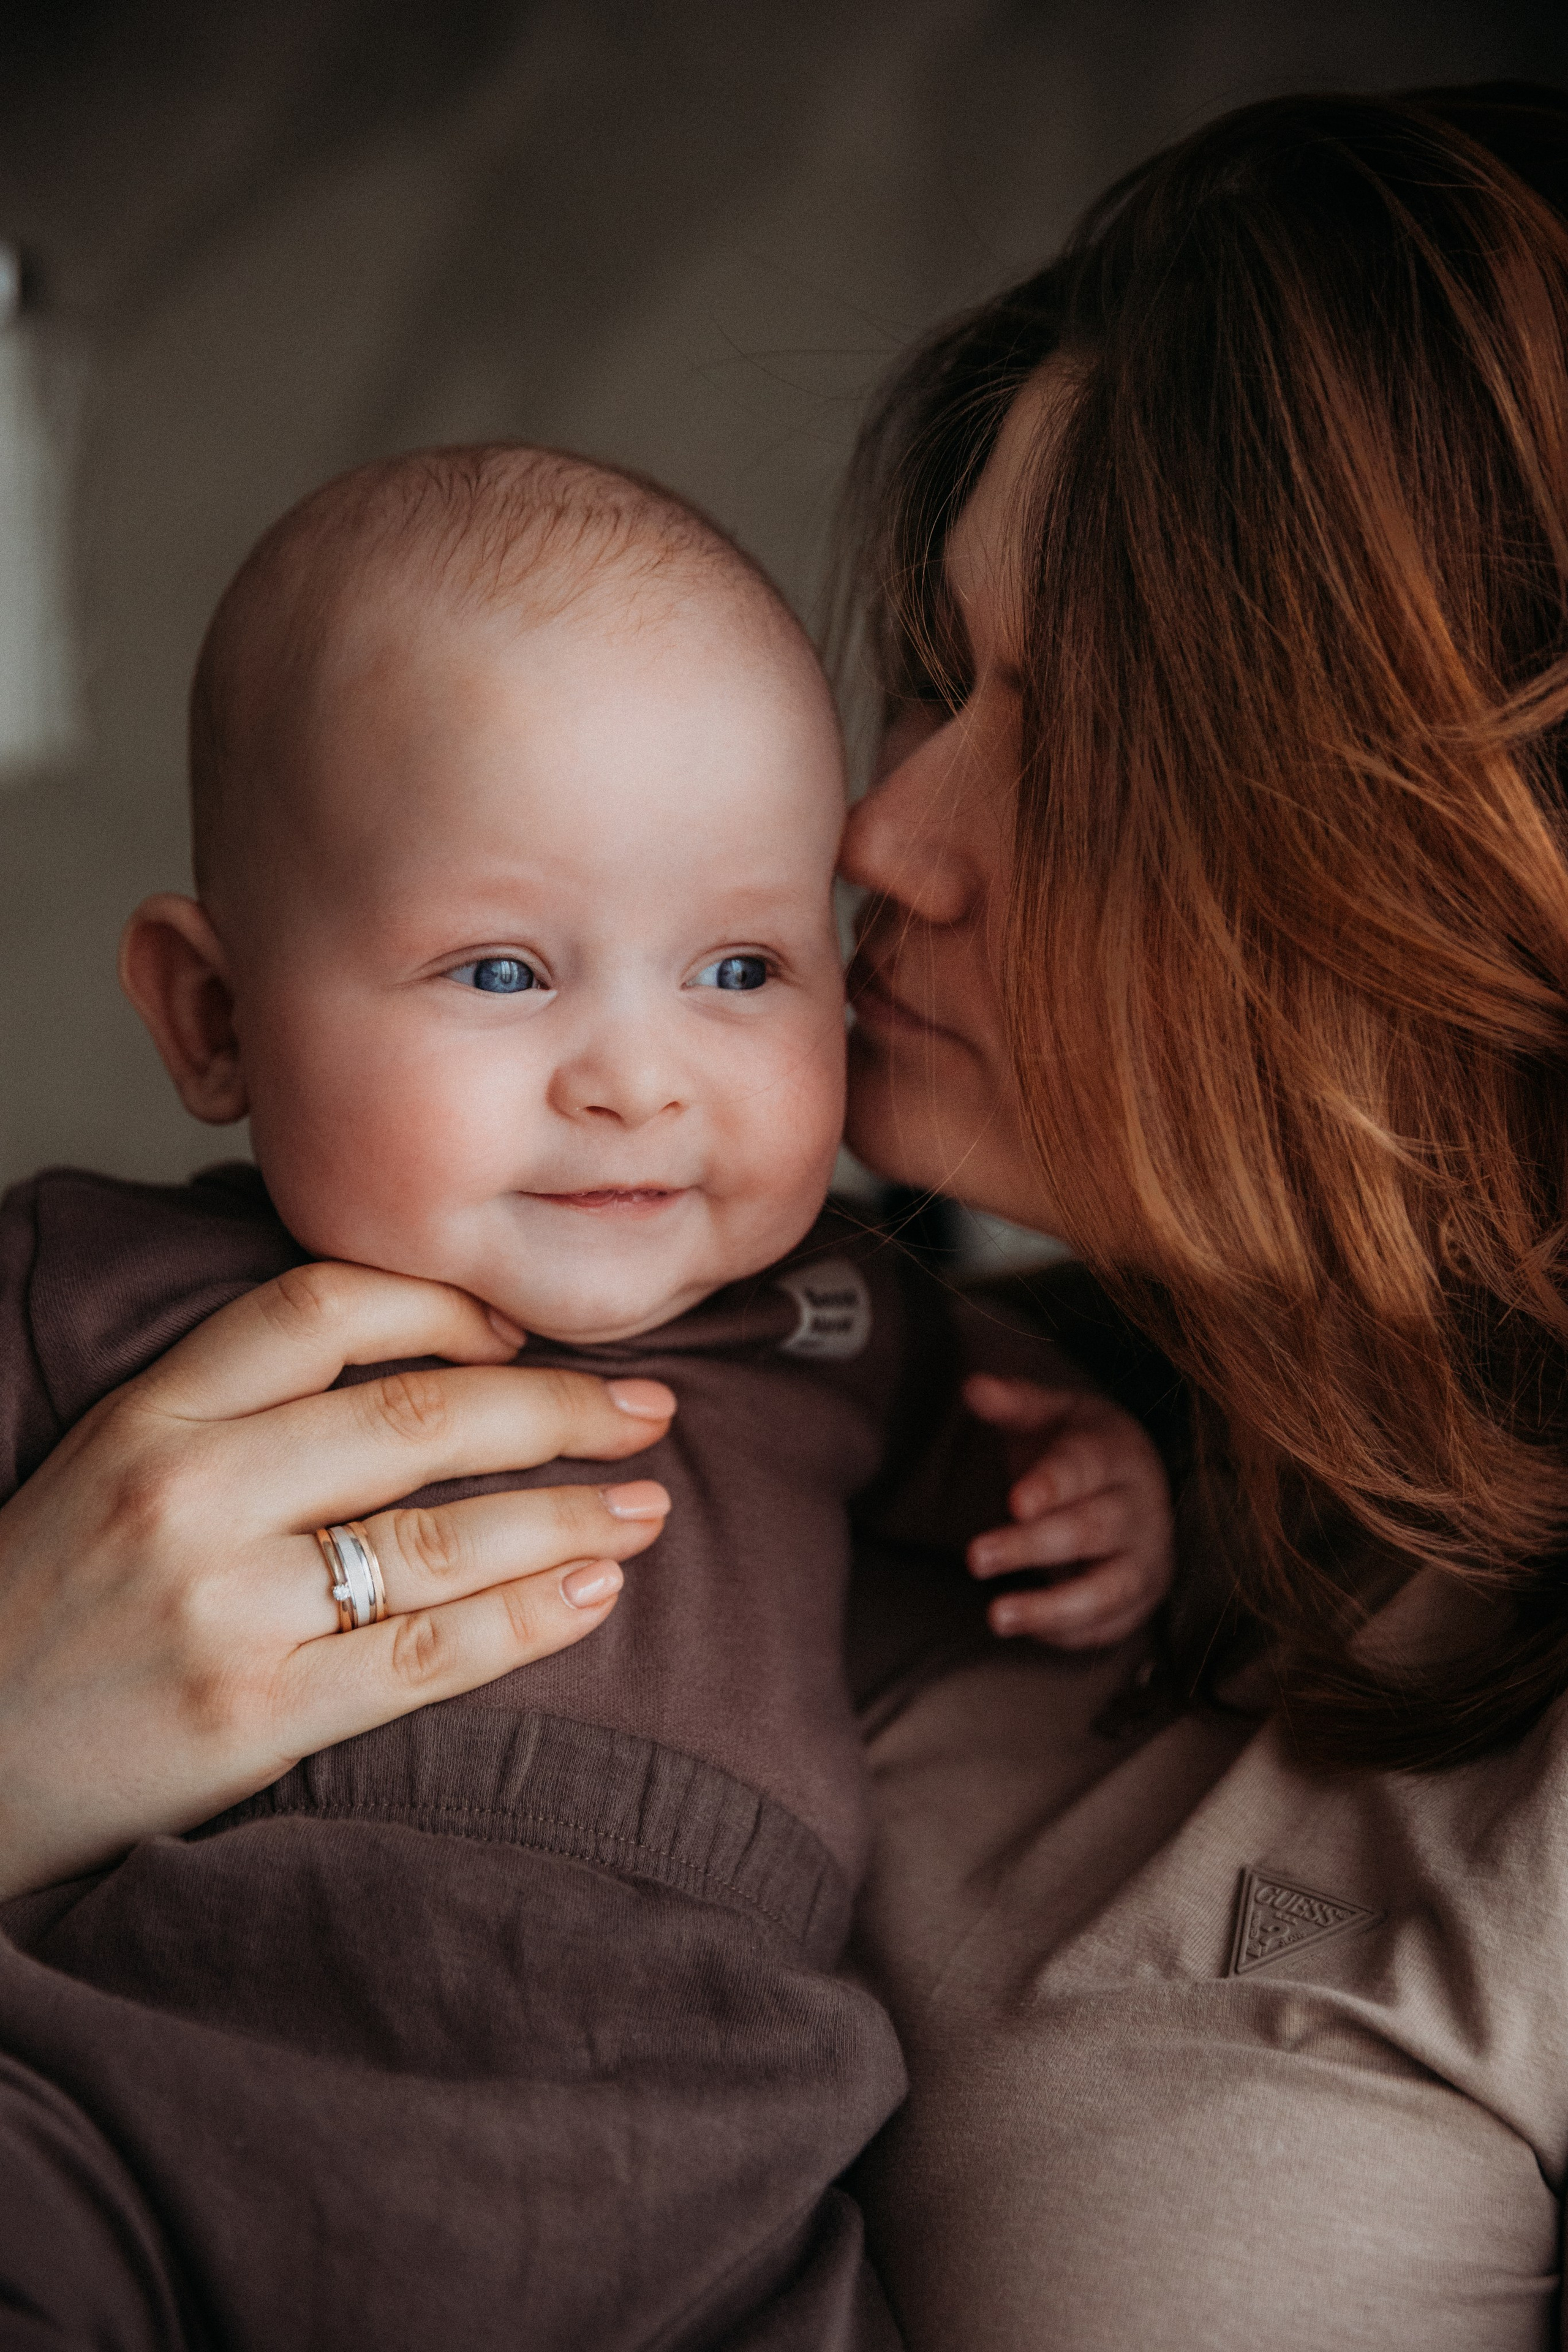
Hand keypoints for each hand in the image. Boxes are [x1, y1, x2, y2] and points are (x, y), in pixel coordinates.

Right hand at [0, 1262, 675, 1899]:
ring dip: (571, 1515)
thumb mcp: (113, 1465)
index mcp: (150, 1414)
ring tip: (649, 1507)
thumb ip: (238, 1409)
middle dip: (560, 1410)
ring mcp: (222, 1610)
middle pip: (417, 1418)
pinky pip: (429, 1653)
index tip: (523, 1333)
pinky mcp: (252, 1718)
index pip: (320, 1307)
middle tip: (649, 1410)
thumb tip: (429, 1362)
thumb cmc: (53, 1606)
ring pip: (443, 1539)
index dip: (445, 1305)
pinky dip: (530, 1618)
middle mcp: (187, 1496)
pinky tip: (595, 1593)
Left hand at [962, 1374, 1173, 1647]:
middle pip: (1091, 1530)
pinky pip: (1108, 1626)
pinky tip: (1024, 1627)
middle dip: (1033, 1546)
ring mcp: (1146, 1558)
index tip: (1015, 1502)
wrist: (1136, 1483)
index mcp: (1116, 1453)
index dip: (1051, 1486)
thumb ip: (1013, 1402)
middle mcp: (1141, 1507)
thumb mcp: (1051, 1413)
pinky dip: (1068, 1632)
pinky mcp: (1141, 1599)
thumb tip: (973, 1386)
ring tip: (995, 1615)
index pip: (1085, 1469)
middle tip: (975, 1557)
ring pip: (1108, 1590)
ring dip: (1053, 1607)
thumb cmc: (1078, 1445)